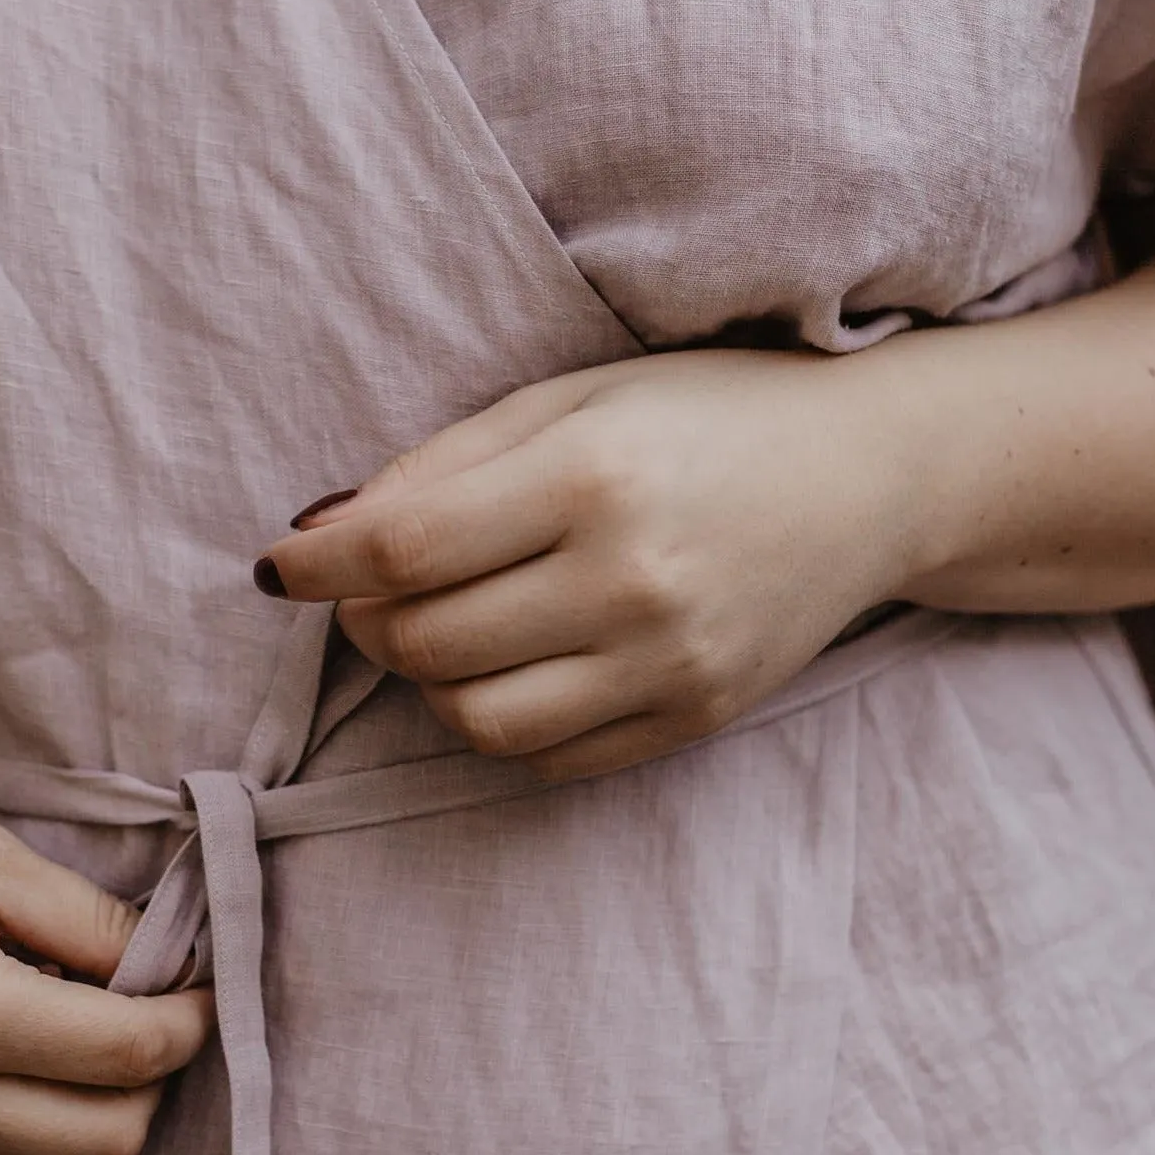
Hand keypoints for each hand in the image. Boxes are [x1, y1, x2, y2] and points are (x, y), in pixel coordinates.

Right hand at [0, 748, 211, 1154]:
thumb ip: (84, 917)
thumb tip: (171, 967)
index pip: (129, 1054)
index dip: (192, 1018)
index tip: (208, 978)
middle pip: (108, 1139)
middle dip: (155, 1075)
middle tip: (155, 1001)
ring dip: (96, 1106)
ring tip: (83, 1017)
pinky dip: (35, 1120)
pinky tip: (22, 1046)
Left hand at [258, 349, 921, 782]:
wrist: (872, 474)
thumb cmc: (707, 414)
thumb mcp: (572, 397)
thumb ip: (443, 463)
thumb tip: (321, 530)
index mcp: (591, 477)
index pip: (402, 549)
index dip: (318, 564)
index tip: (282, 564)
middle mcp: (630, 580)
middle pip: (425, 641)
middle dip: (368, 620)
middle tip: (372, 588)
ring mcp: (668, 663)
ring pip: (474, 720)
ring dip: (427, 680)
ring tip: (441, 627)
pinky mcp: (693, 717)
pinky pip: (547, 757)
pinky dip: (499, 719)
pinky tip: (512, 662)